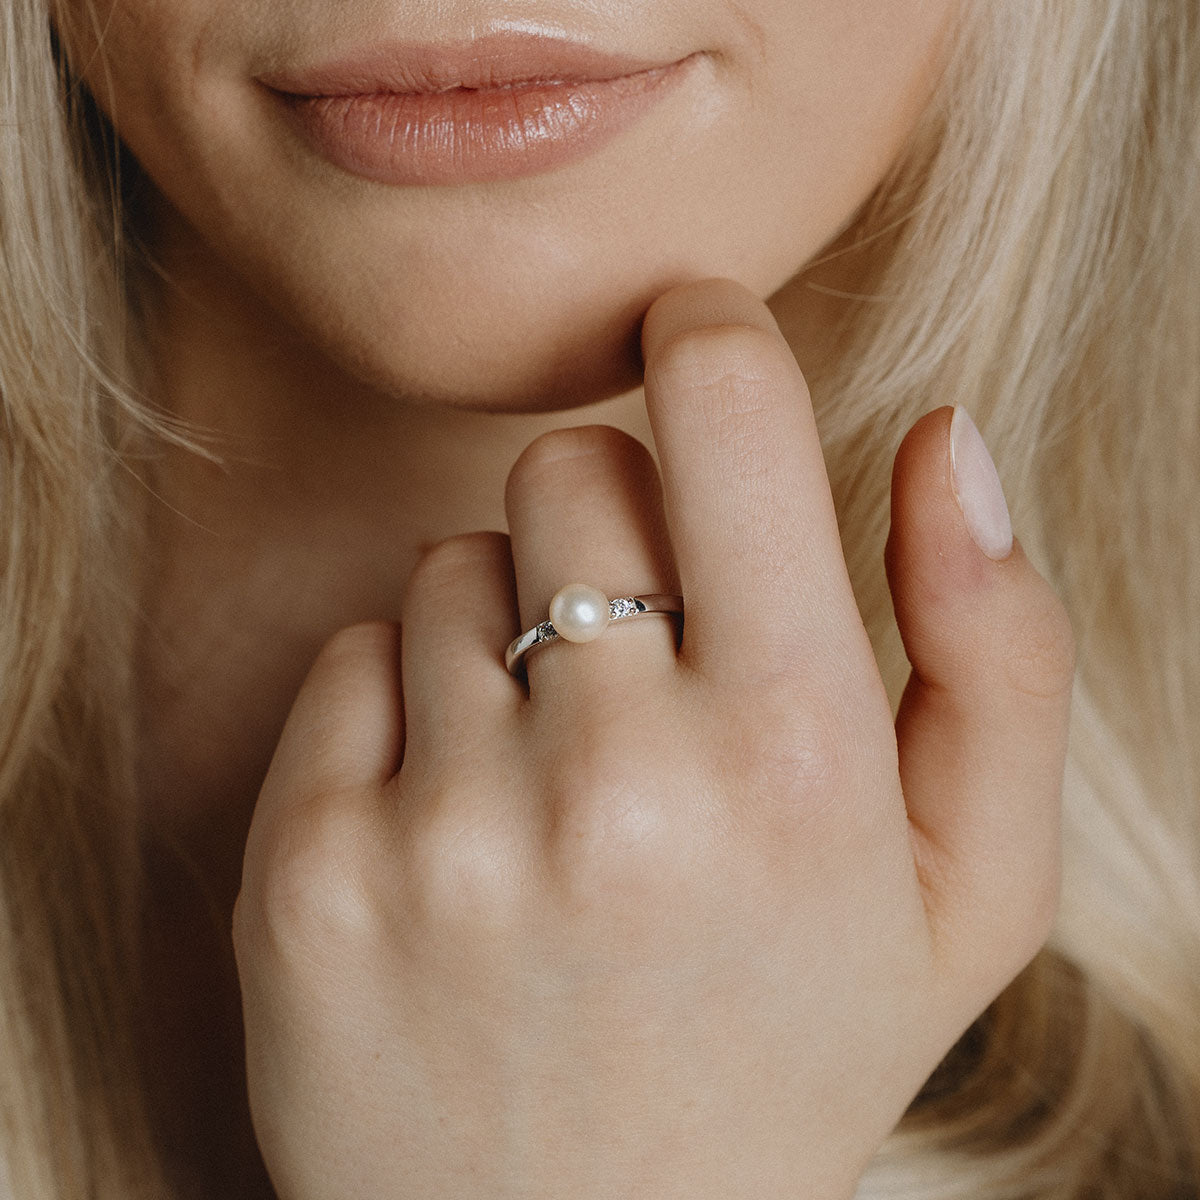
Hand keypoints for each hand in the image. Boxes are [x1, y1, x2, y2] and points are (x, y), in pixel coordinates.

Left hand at [232, 278, 1075, 1198]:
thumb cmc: (790, 1042)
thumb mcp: (972, 884)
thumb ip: (998, 647)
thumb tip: (947, 436)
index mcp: (793, 758)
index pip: (725, 414)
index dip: (709, 331)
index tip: (693, 322)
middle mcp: (611, 784)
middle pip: (571, 467)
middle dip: (616, 528)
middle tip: (645, 669)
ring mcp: (440, 833)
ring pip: (450, 561)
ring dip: (509, 632)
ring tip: (555, 781)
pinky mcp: (309, 874)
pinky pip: (348, 657)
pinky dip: (402, 709)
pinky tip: (457, 828)